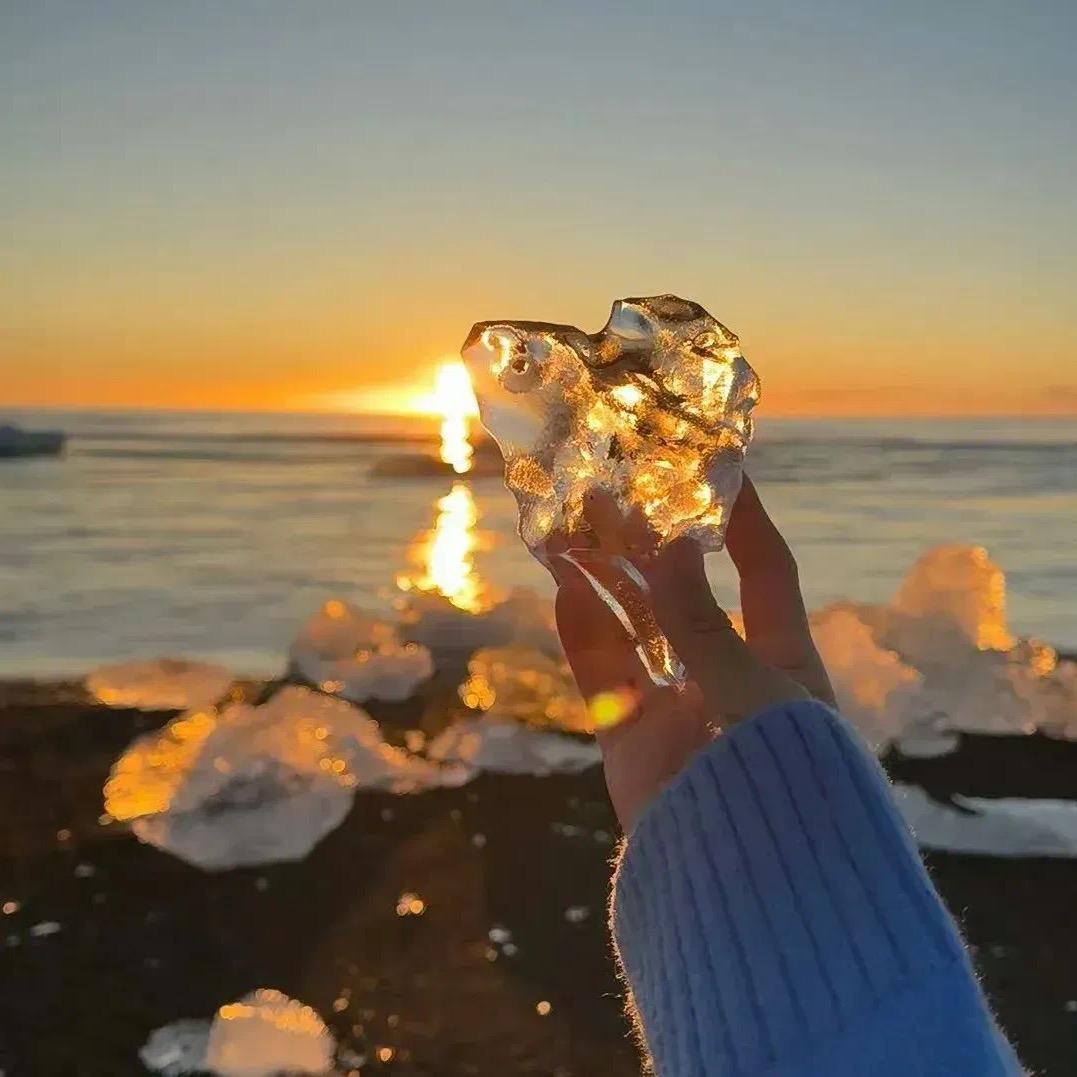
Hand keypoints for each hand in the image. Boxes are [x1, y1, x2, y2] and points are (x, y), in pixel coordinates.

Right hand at [552, 476, 834, 830]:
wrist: (752, 891)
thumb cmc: (786, 780)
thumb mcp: (753, 690)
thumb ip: (703, 623)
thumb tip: (669, 547)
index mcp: (783, 659)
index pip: (765, 570)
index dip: (743, 518)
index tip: (716, 465)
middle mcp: (729, 675)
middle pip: (686, 592)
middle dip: (653, 544)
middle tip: (616, 491)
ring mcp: (678, 707)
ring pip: (635, 627)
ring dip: (606, 579)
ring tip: (573, 527)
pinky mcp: (633, 740)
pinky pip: (601, 675)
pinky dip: (581, 632)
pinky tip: (561, 587)